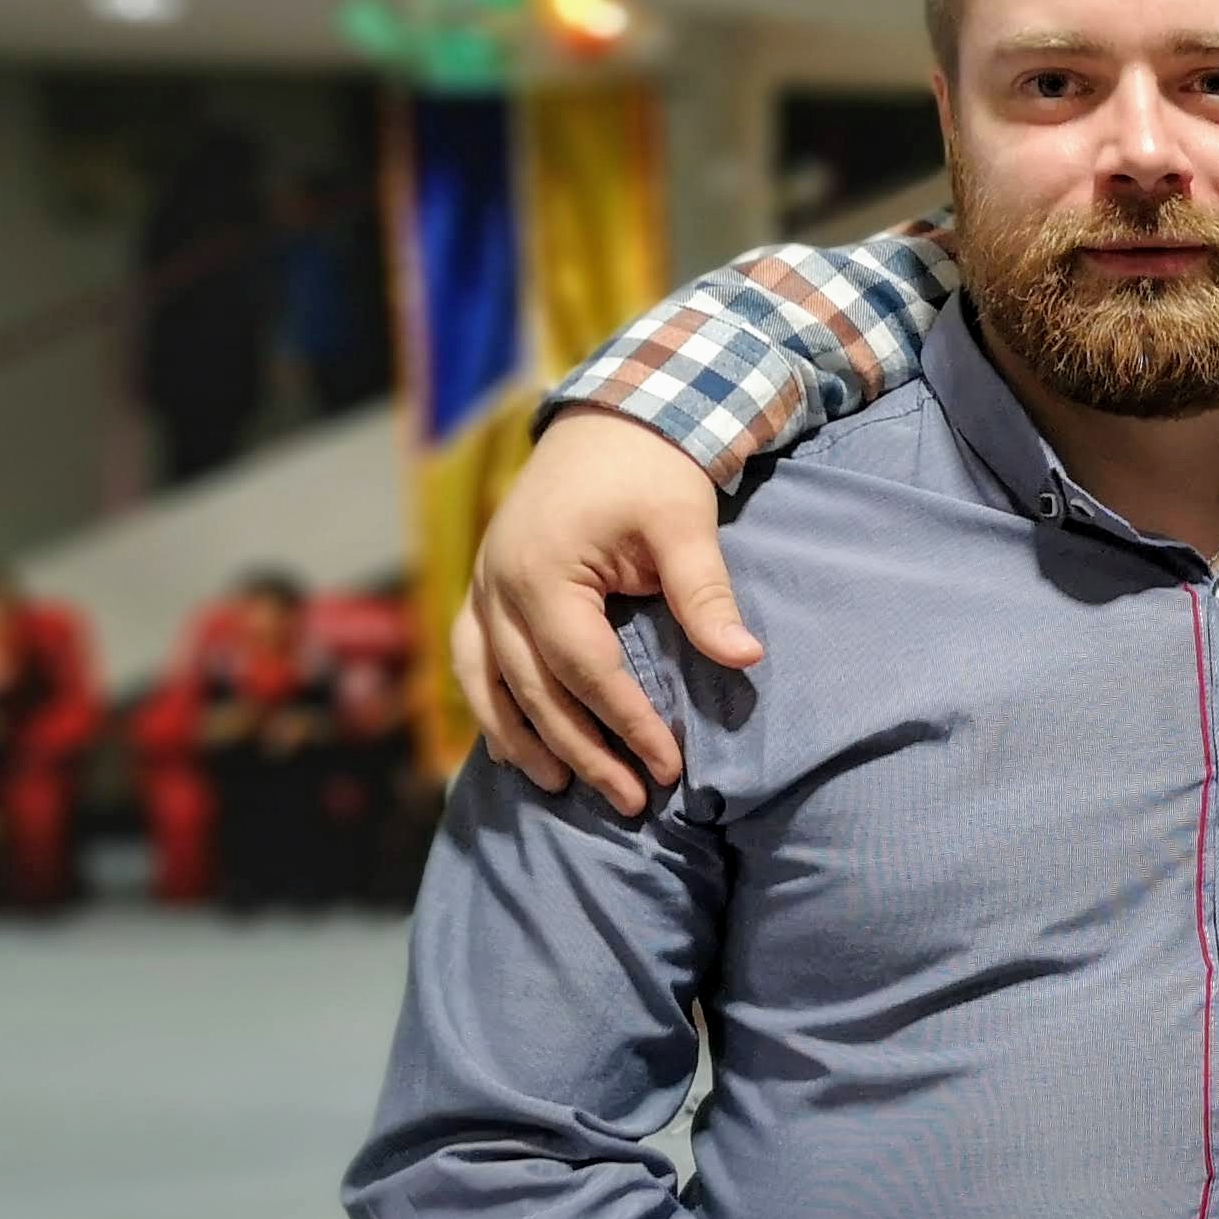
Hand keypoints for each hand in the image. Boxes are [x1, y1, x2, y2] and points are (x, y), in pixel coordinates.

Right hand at [461, 408, 759, 813]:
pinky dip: (490, 705)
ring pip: (489, 682)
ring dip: (523, 739)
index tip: (668, 767)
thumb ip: (705, 593)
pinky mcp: (484, 586)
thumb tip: (745, 659)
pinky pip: (472, 659)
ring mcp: (482, 586)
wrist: (611, 417)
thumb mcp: (684, 525)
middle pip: (534, 690)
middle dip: (582, 751)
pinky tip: (513, 745)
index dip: (626, 722)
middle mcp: (497, 585)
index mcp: (542, 573)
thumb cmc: (652, 470)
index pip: (586, 670)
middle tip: (631, 801)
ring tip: (561, 788)